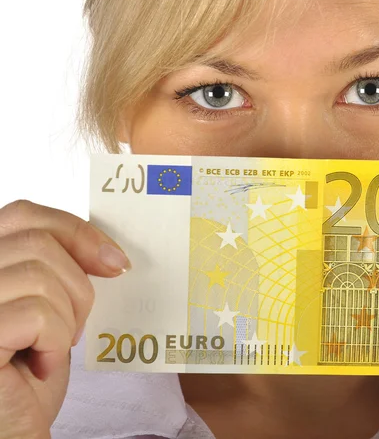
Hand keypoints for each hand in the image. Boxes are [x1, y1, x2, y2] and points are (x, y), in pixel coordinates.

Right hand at [0, 200, 129, 438]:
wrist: (11, 432)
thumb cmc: (25, 379)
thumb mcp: (47, 308)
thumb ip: (54, 270)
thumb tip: (106, 248)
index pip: (22, 214)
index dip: (75, 231)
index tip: (114, 261)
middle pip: (36, 241)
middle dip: (76, 284)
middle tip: (76, 325)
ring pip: (38, 274)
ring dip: (66, 317)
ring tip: (52, 348)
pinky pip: (35, 313)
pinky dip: (53, 341)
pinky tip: (39, 366)